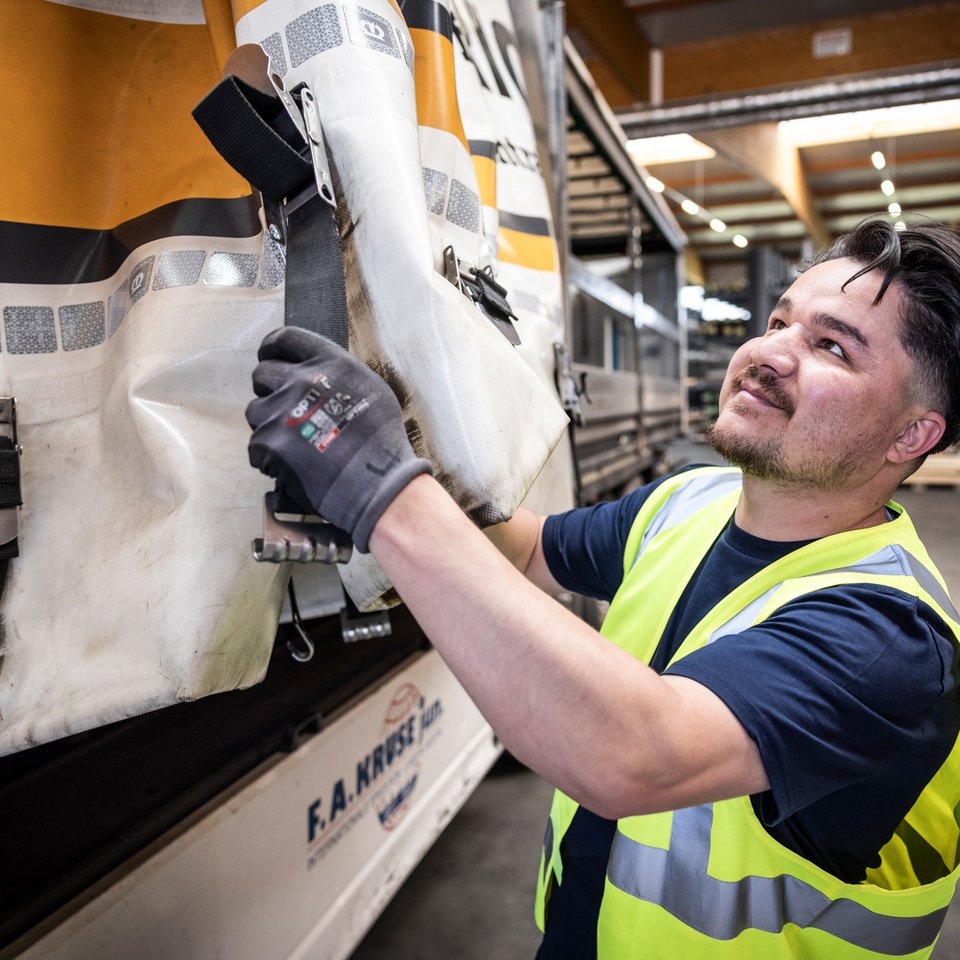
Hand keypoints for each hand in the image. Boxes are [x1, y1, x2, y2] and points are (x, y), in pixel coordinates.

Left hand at [246, 327, 431, 551]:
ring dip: (270, 424)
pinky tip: (294, 463)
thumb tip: (319, 375)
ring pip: (255, 410)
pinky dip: (269, 456)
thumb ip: (338, 375)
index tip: (270, 358)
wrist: (378, 483)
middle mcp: (301, 381)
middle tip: (287, 410)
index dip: (271, 349)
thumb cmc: (381, 442)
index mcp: (329, 362)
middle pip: (262, 373)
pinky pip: (256, 445)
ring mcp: (282, 412)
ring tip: (296, 442)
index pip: (284, 339)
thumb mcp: (371, 390)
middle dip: (270, 390)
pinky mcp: (270, 443)